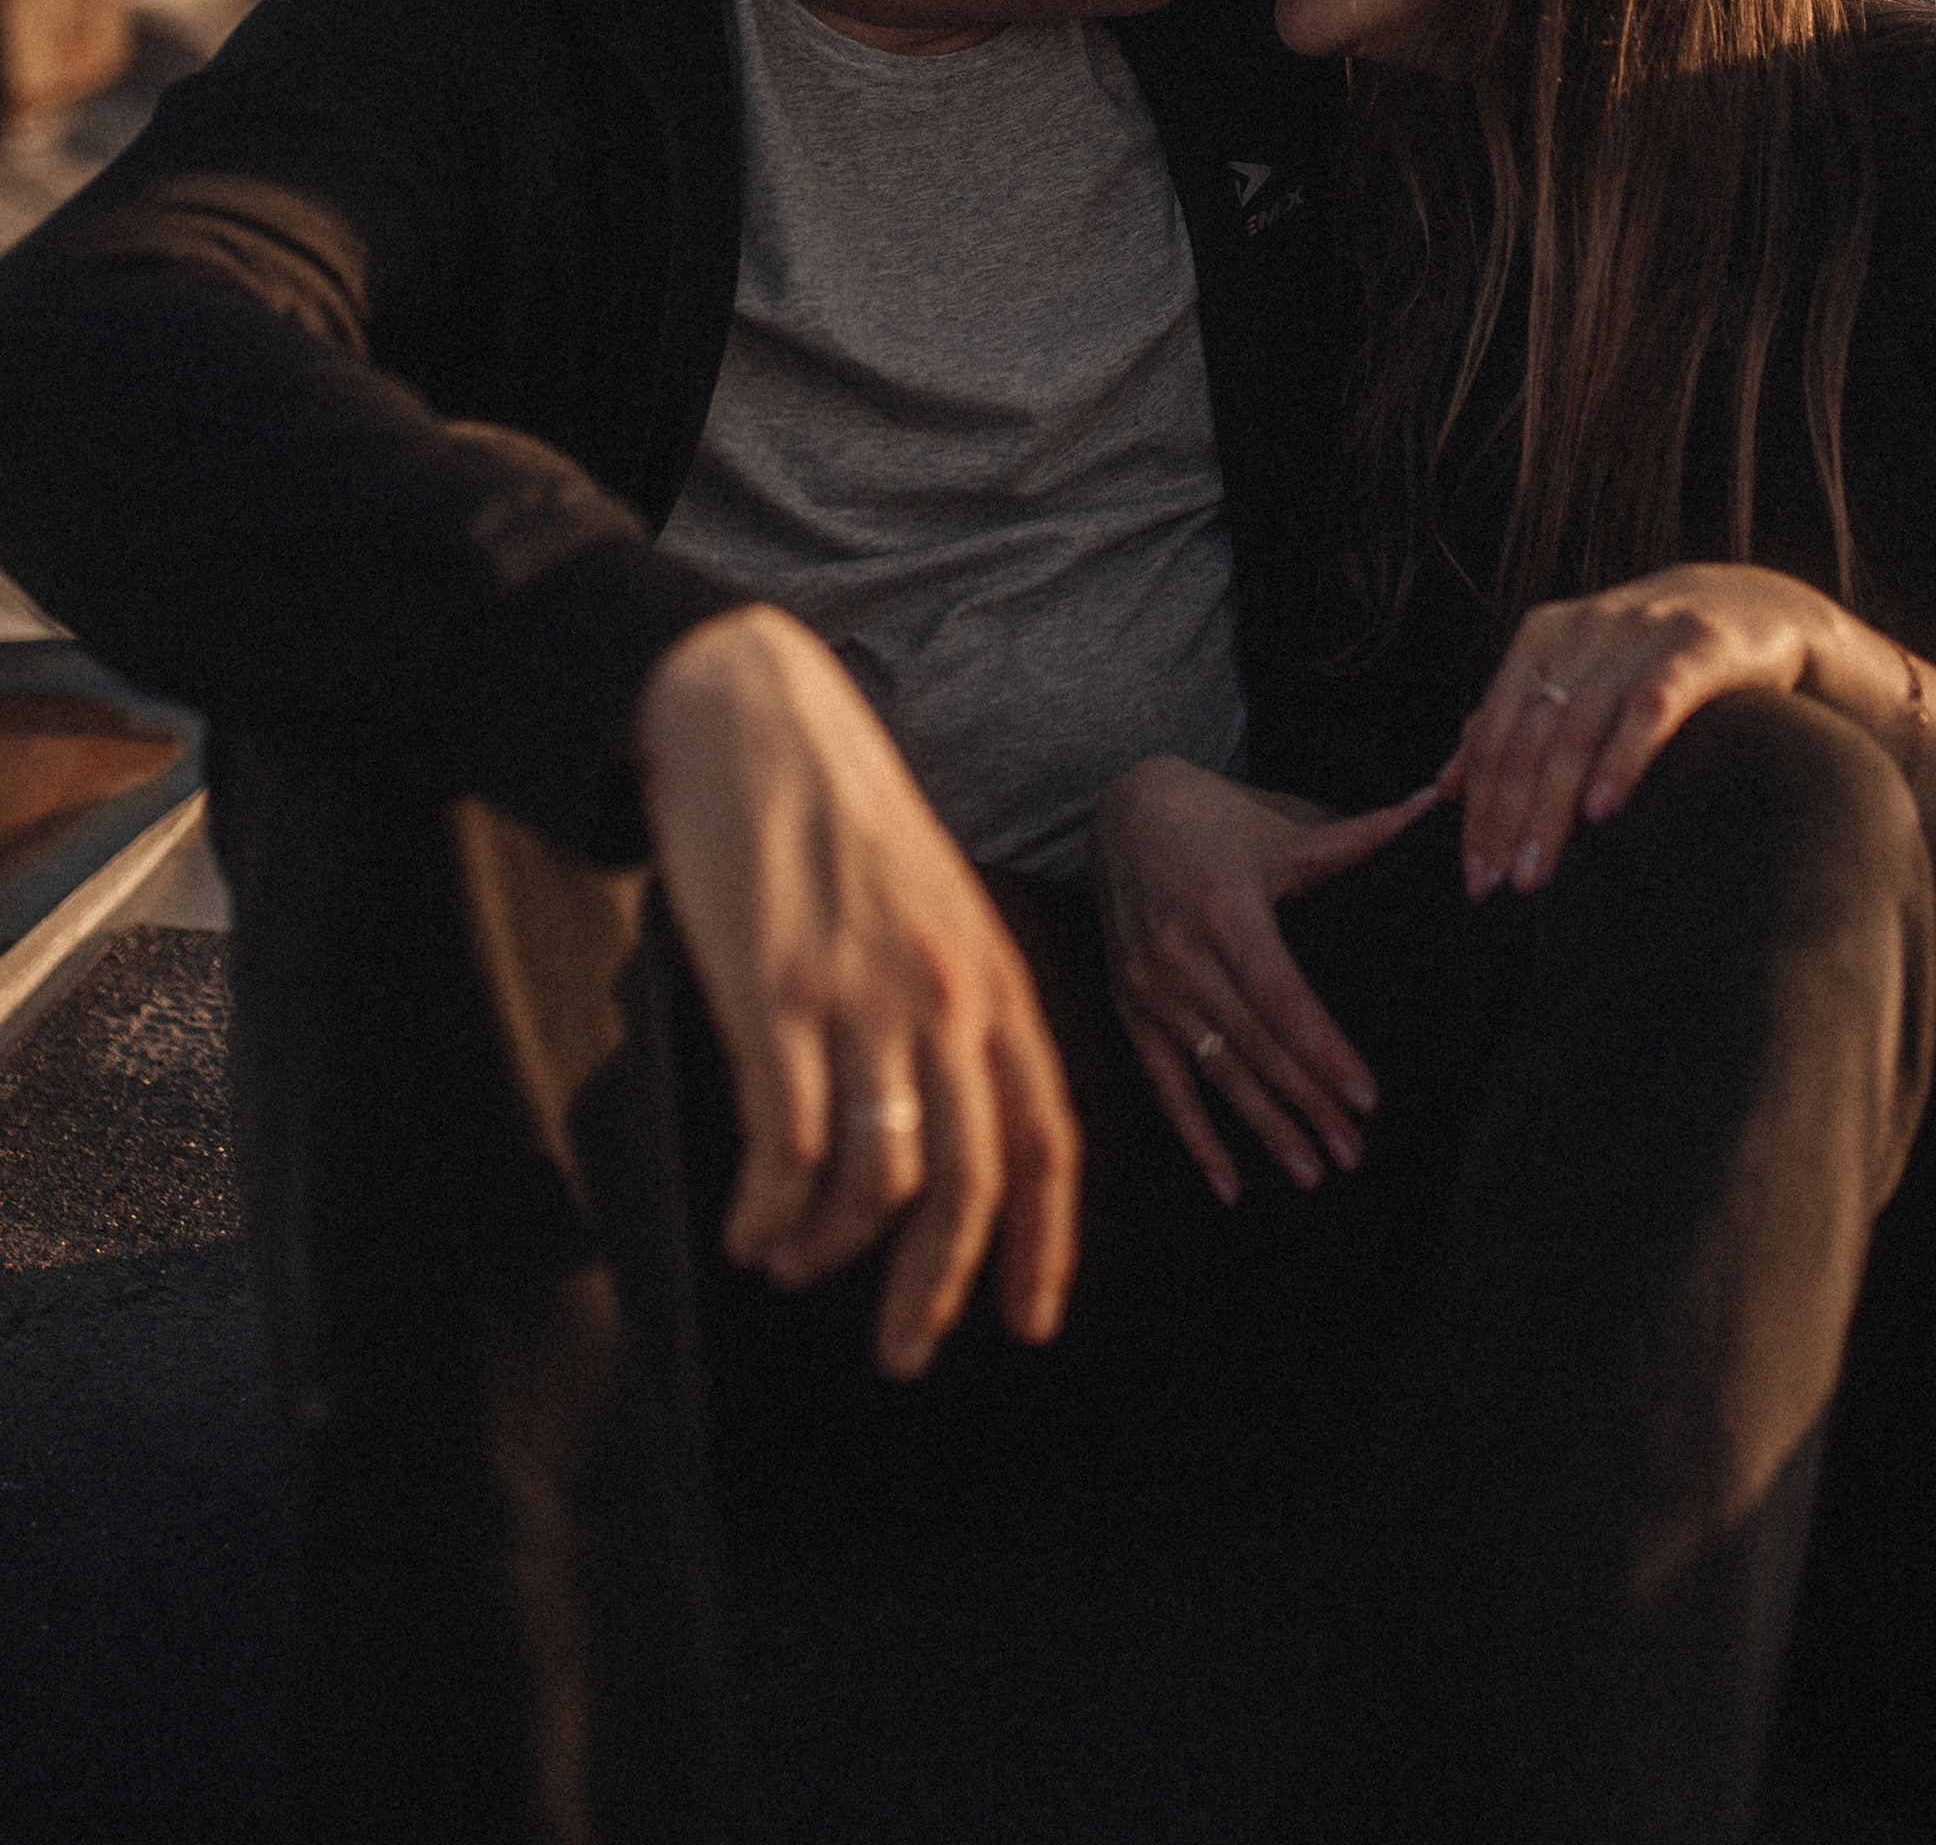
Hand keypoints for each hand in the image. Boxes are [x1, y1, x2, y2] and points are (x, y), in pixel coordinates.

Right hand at [632, 603, 1079, 1376]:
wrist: (754, 717)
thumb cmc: (837, 817)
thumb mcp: (930, 905)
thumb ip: (951, 1002)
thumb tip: (948, 1121)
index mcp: (993, 975)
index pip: (1049, 1136)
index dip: (1045, 1243)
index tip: (1030, 1321)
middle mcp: (944, 994)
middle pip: (972, 1181)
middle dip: (938, 1287)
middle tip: (904, 1356)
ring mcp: (861, 995)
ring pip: (877, 1177)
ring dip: (832, 1249)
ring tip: (790, 1264)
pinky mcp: (774, 994)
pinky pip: (787, 1143)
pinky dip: (769, 1208)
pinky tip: (748, 1230)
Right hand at [1088, 756, 1431, 1205]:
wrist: (1121, 812)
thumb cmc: (1217, 820)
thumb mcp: (1281, 827)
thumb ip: (1357, 834)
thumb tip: (1434, 804)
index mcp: (1226, 909)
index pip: (1281, 997)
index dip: (1322, 1051)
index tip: (1367, 1098)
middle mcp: (1181, 954)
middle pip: (1253, 1044)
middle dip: (1305, 1104)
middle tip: (1354, 1154)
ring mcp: (1150, 986)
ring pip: (1213, 1072)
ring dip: (1261, 1128)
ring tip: (1310, 1173)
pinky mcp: (1128, 1008)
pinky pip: (1162, 1083)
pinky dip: (1194, 1136)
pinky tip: (1229, 1185)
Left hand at [1448, 564, 1855, 899]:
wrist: (1758, 607)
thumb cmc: (1654, 656)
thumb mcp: (1582, 674)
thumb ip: (1518, 718)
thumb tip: (1449, 784)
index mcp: (1545, 636)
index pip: (1496, 731)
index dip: (1479, 804)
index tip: (1472, 872)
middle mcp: (1586, 630)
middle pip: (1529, 736)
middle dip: (1506, 817)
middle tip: (1496, 886)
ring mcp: (1640, 635)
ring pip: (1577, 728)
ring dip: (1550, 807)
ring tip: (1536, 872)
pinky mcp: (1696, 648)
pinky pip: (1648, 708)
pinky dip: (1619, 759)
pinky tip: (1600, 811)